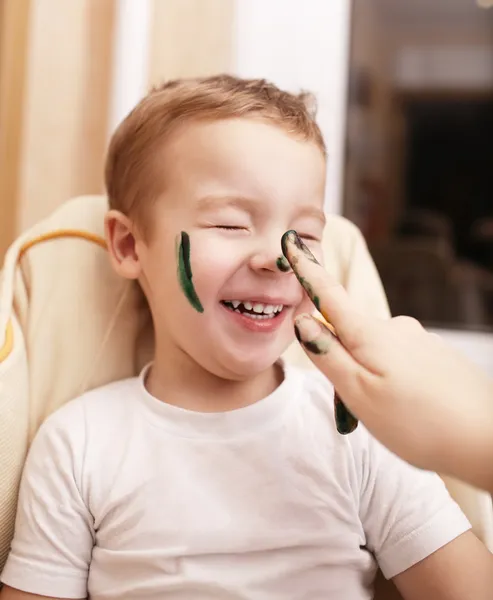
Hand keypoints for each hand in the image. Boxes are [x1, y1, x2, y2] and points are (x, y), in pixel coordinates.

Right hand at [281, 230, 492, 490]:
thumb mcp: (358, 393)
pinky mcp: (436, 354)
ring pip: (375, 351)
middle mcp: (396, 328)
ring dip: (370, 376)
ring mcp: (419, 339)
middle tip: (356, 407)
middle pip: (350, 333)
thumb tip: (304, 321)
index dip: (307, 271)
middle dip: (342, 362)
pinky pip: (400, 361)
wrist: (485, 441)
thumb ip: (327, 355)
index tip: (292, 243)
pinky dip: (394, 381)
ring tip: (388, 414)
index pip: (328, 294)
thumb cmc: (417, 423)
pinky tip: (410, 408)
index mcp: (370, 334)